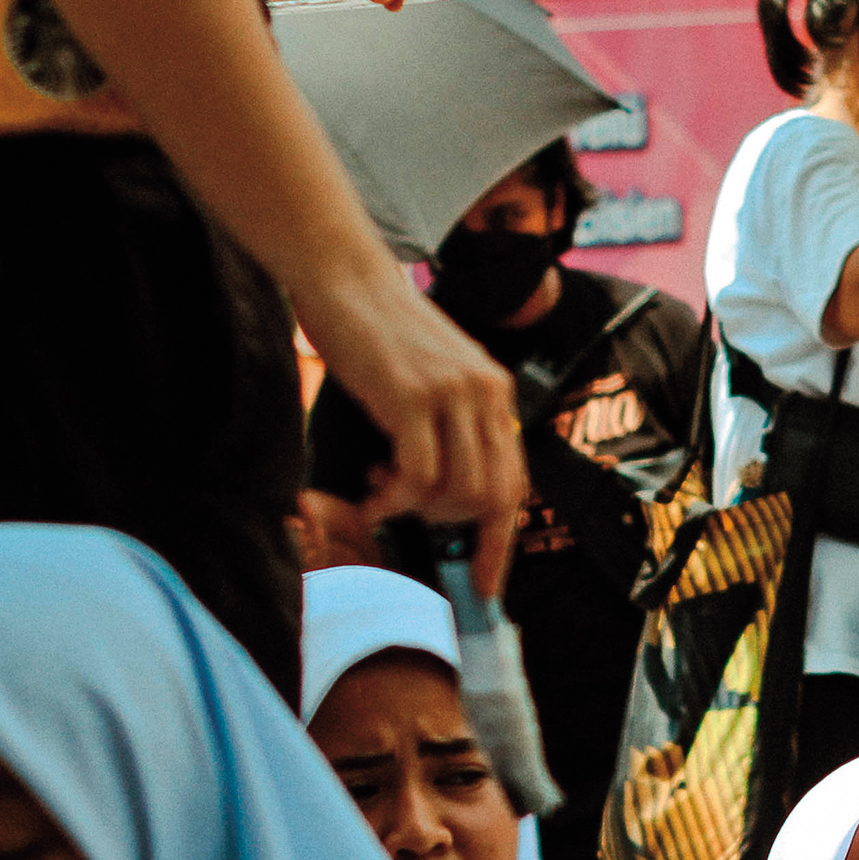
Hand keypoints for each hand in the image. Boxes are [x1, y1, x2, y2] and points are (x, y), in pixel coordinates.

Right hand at [297, 263, 524, 595]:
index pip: (514, 482)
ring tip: (383, 490)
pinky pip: (418, 476)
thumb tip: (444, 490)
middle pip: (494, 496)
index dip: (499, 541)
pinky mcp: (412, 398)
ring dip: (419, 510)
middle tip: (411, 520)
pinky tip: (371, 495)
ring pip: (458, 491)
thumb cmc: (377, 330)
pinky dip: (394, 501)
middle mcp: (484, 394)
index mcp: (495, 391)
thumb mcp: (432, 374)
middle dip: (454, 528)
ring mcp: (451, 395)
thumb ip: (450, 422)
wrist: (344, 276)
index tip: (484, 583)